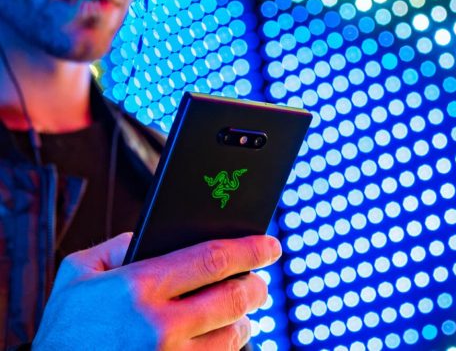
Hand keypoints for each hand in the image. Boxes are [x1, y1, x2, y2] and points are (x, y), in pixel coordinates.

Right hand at [33, 233, 281, 349]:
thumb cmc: (65, 328)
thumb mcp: (77, 272)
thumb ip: (117, 245)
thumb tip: (156, 236)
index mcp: (138, 287)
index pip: (212, 259)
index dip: (249, 248)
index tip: (270, 244)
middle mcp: (160, 327)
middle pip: (233, 298)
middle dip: (256, 285)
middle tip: (260, 280)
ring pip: (233, 336)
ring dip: (244, 319)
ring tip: (240, 310)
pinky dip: (229, 348)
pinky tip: (222, 338)